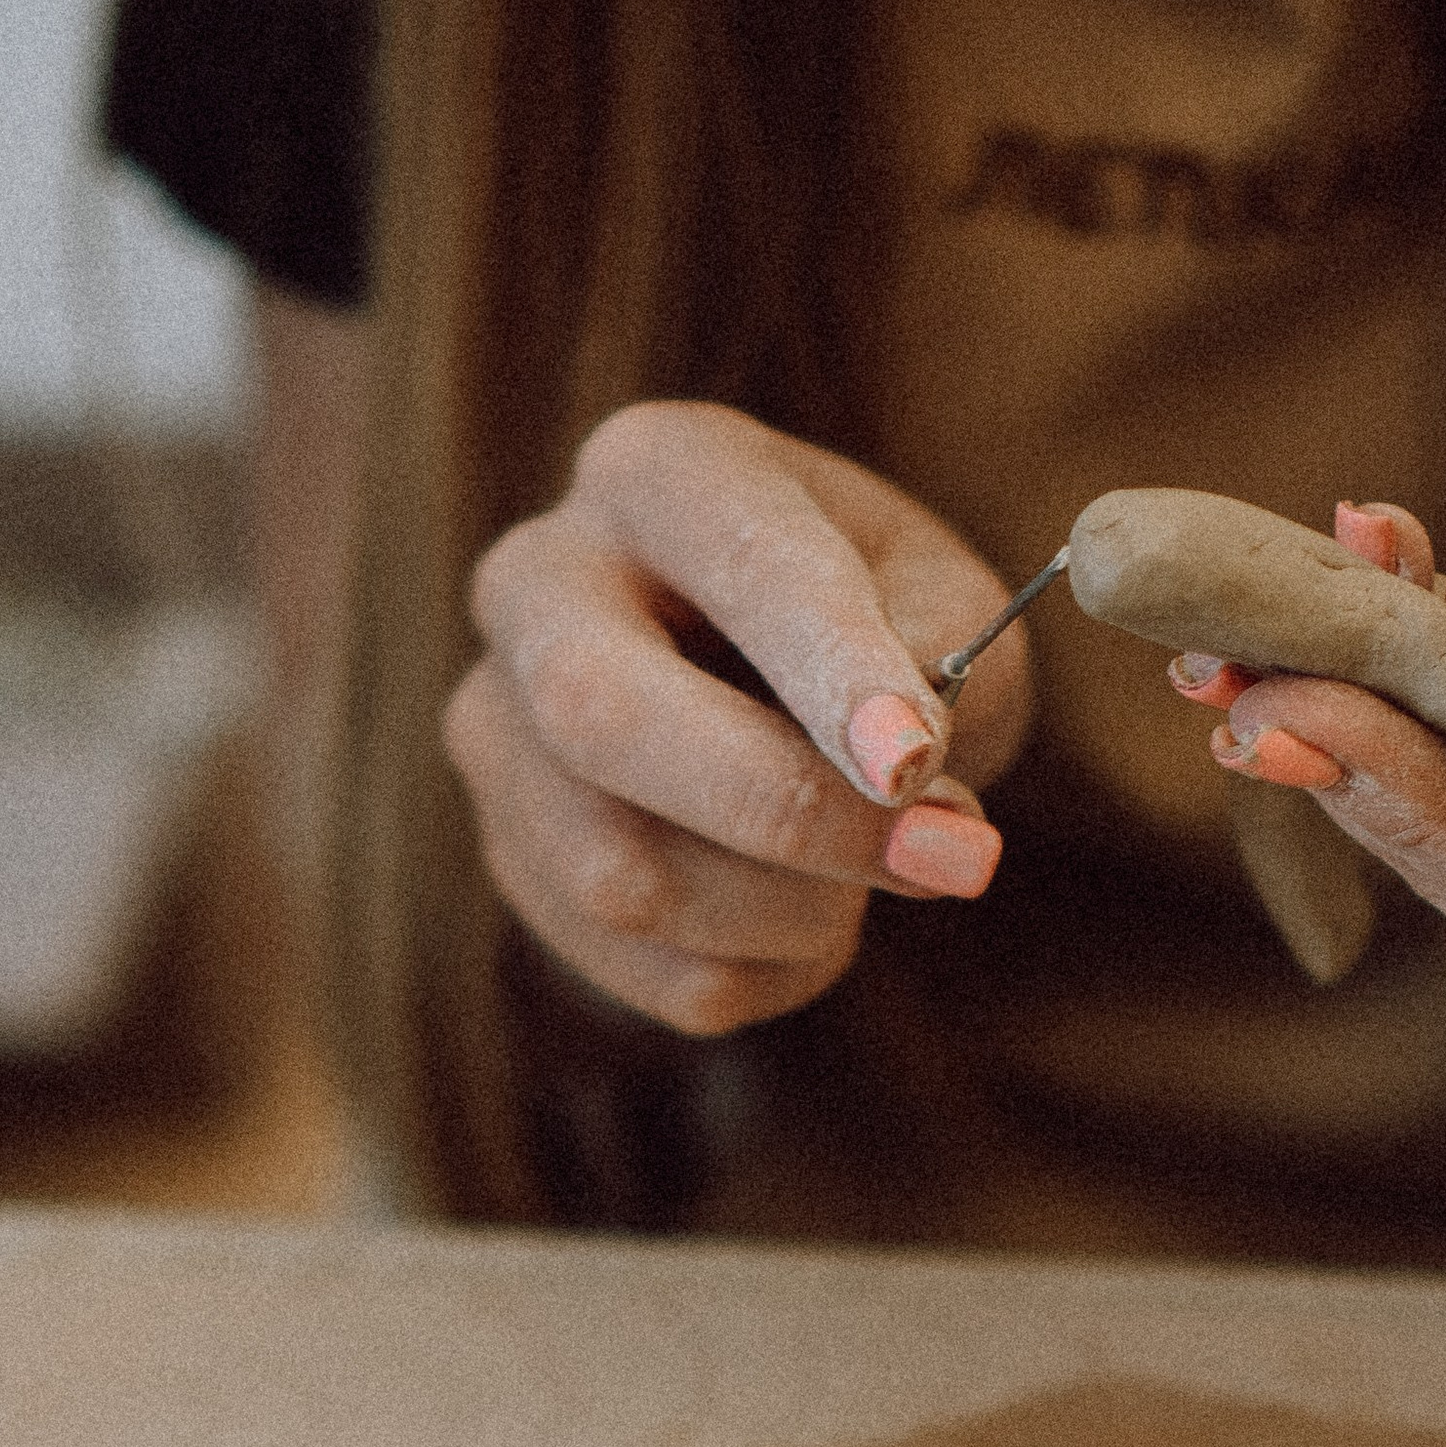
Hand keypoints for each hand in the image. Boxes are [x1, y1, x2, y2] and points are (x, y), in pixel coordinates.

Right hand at [450, 403, 1029, 1034]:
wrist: (769, 691)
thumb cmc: (872, 621)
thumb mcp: (942, 596)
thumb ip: (944, 656)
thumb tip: (899, 775)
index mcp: (658, 473)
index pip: (735, 562)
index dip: (827, 668)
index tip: (912, 760)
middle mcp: (537, 584)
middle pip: (598, 715)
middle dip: (785, 811)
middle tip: (945, 855)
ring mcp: (500, 735)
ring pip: (621, 876)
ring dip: (800, 911)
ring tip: (893, 871)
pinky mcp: (520, 863)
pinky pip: (657, 973)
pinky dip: (780, 970)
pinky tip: (822, 914)